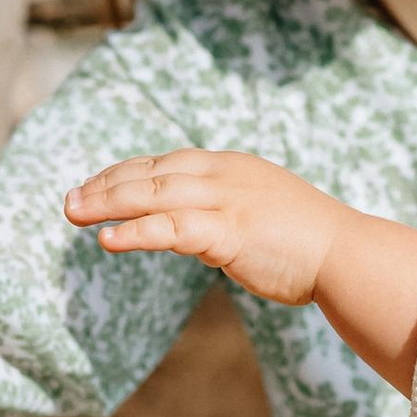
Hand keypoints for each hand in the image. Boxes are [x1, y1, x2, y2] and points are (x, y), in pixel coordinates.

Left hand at [65, 147, 416, 394]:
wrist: (347, 254)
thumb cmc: (309, 243)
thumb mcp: (262, 214)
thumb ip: (225, 218)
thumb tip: (195, 236)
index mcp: (231, 167)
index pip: (164, 162)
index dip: (124, 173)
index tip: (93, 184)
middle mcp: (223, 175)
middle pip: (150, 173)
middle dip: (105, 185)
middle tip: (69, 200)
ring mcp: (225, 200)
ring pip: (152, 195)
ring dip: (108, 203)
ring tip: (74, 213)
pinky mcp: (227, 231)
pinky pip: (169, 229)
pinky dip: (135, 232)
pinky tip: (108, 239)